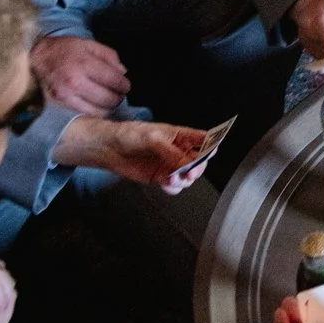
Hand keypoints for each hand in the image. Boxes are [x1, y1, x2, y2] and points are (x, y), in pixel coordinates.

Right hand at [30, 35, 128, 114]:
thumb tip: (123, 72)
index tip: (125, 85)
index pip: (114, 81)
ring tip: (109, 100)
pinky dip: (95, 112)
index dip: (124, 85)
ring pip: (99, 111)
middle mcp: (76, 82)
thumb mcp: (88, 44)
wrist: (34, 58)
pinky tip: (96, 105)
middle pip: (108, 99)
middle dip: (118, 97)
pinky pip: (85, 114)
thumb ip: (109, 56)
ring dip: (108, 107)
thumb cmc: (63, 50)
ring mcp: (67, 97)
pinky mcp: (60, 106)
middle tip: (119, 94)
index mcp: (85, 63)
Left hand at [54, 116, 212, 192]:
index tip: (212, 151)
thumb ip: (171, 152)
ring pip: (188, 177)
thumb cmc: (130, 135)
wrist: (110, 149)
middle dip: (197, 168)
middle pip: (199, 162)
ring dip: (183, 180)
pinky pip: (174, 186)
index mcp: (180, 135)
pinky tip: (165, 183)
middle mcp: (178, 151)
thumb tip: (187, 164)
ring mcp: (170, 165)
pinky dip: (173, 187)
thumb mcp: (153, 139)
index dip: (211, 145)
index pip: (202, 139)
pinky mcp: (161, 177)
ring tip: (172, 178)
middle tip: (190, 172)